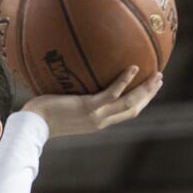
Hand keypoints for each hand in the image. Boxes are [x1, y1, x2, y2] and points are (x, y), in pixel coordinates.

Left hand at [20, 65, 162, 137]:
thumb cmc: (42, 114)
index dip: (141, 101)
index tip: (150, 88)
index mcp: (99, 122)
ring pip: (129, 103)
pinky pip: (111, 93)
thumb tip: (75, 76)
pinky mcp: (89, 108)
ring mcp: (96, 116)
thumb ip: (75, 96)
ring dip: (145, 89)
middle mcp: (101, 121)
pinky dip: (124, 81)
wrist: (33, 124)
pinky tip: (133, 68)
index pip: (126, 113)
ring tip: (156, 74)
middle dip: (149, 94)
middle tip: (160, 79)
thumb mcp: (64, 106)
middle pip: (134, 108)